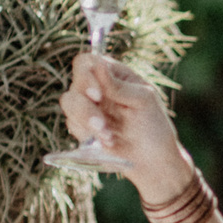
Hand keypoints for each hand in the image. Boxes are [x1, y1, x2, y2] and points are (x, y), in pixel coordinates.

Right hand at [59, 52, 192, 198]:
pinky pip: (72, 125)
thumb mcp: (143, 100)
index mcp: (112, 74)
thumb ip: (118, 85)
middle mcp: (96, 87)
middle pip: (75, 85)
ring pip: (69, 104)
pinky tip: (109, 142)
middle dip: (86, 108)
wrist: (152, 160)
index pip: (86, 62)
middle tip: (102, 125)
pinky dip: (89, 135)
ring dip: (87, 123)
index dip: (86, 76)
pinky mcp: (82, 126)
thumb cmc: (153, 125)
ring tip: (109, 136)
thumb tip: (98, 64)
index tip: (98, 95)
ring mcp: (87, 106)